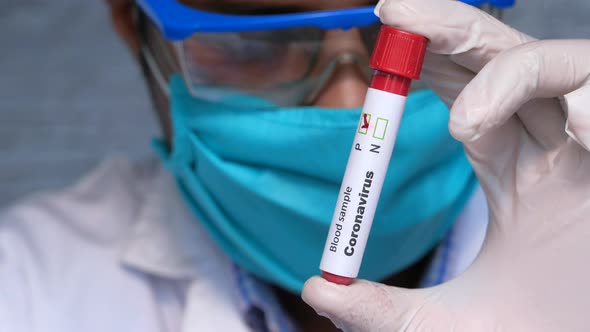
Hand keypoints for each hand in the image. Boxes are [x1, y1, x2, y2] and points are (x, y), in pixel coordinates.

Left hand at [303, 0, 589, 329]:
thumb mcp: (445, 325)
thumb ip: (380, 308)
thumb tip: (315, 287)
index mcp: (513, 167)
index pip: (466, 87)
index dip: (426, 55)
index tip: (379, 34)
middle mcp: (554, 146)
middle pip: (504, 57)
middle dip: (451, 28)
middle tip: (392, 13)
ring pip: (561, 66)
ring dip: (511, 74)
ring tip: (464, 125)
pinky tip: (578, 127)